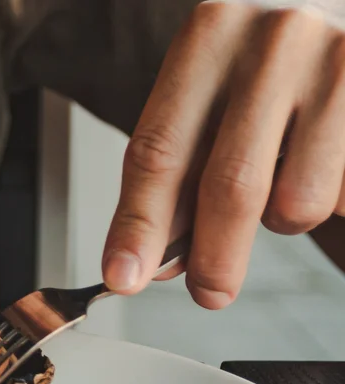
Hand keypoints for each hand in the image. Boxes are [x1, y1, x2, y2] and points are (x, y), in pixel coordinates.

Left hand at [103, 1, 344, 307]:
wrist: (342, 1)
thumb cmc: (269, 50)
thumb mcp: (212, 85)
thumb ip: (183, 161)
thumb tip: (158, 255)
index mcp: (211, 34)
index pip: (160, 151)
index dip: (139, 225)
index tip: (124, 276)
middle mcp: (275, 41)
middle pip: (230, 185)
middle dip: (214, 258)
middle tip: (208, 291)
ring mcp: (339, 63)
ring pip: (300, 200)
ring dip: (285, 219)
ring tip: (286, 184)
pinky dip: (332, 199)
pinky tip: (327, 160)